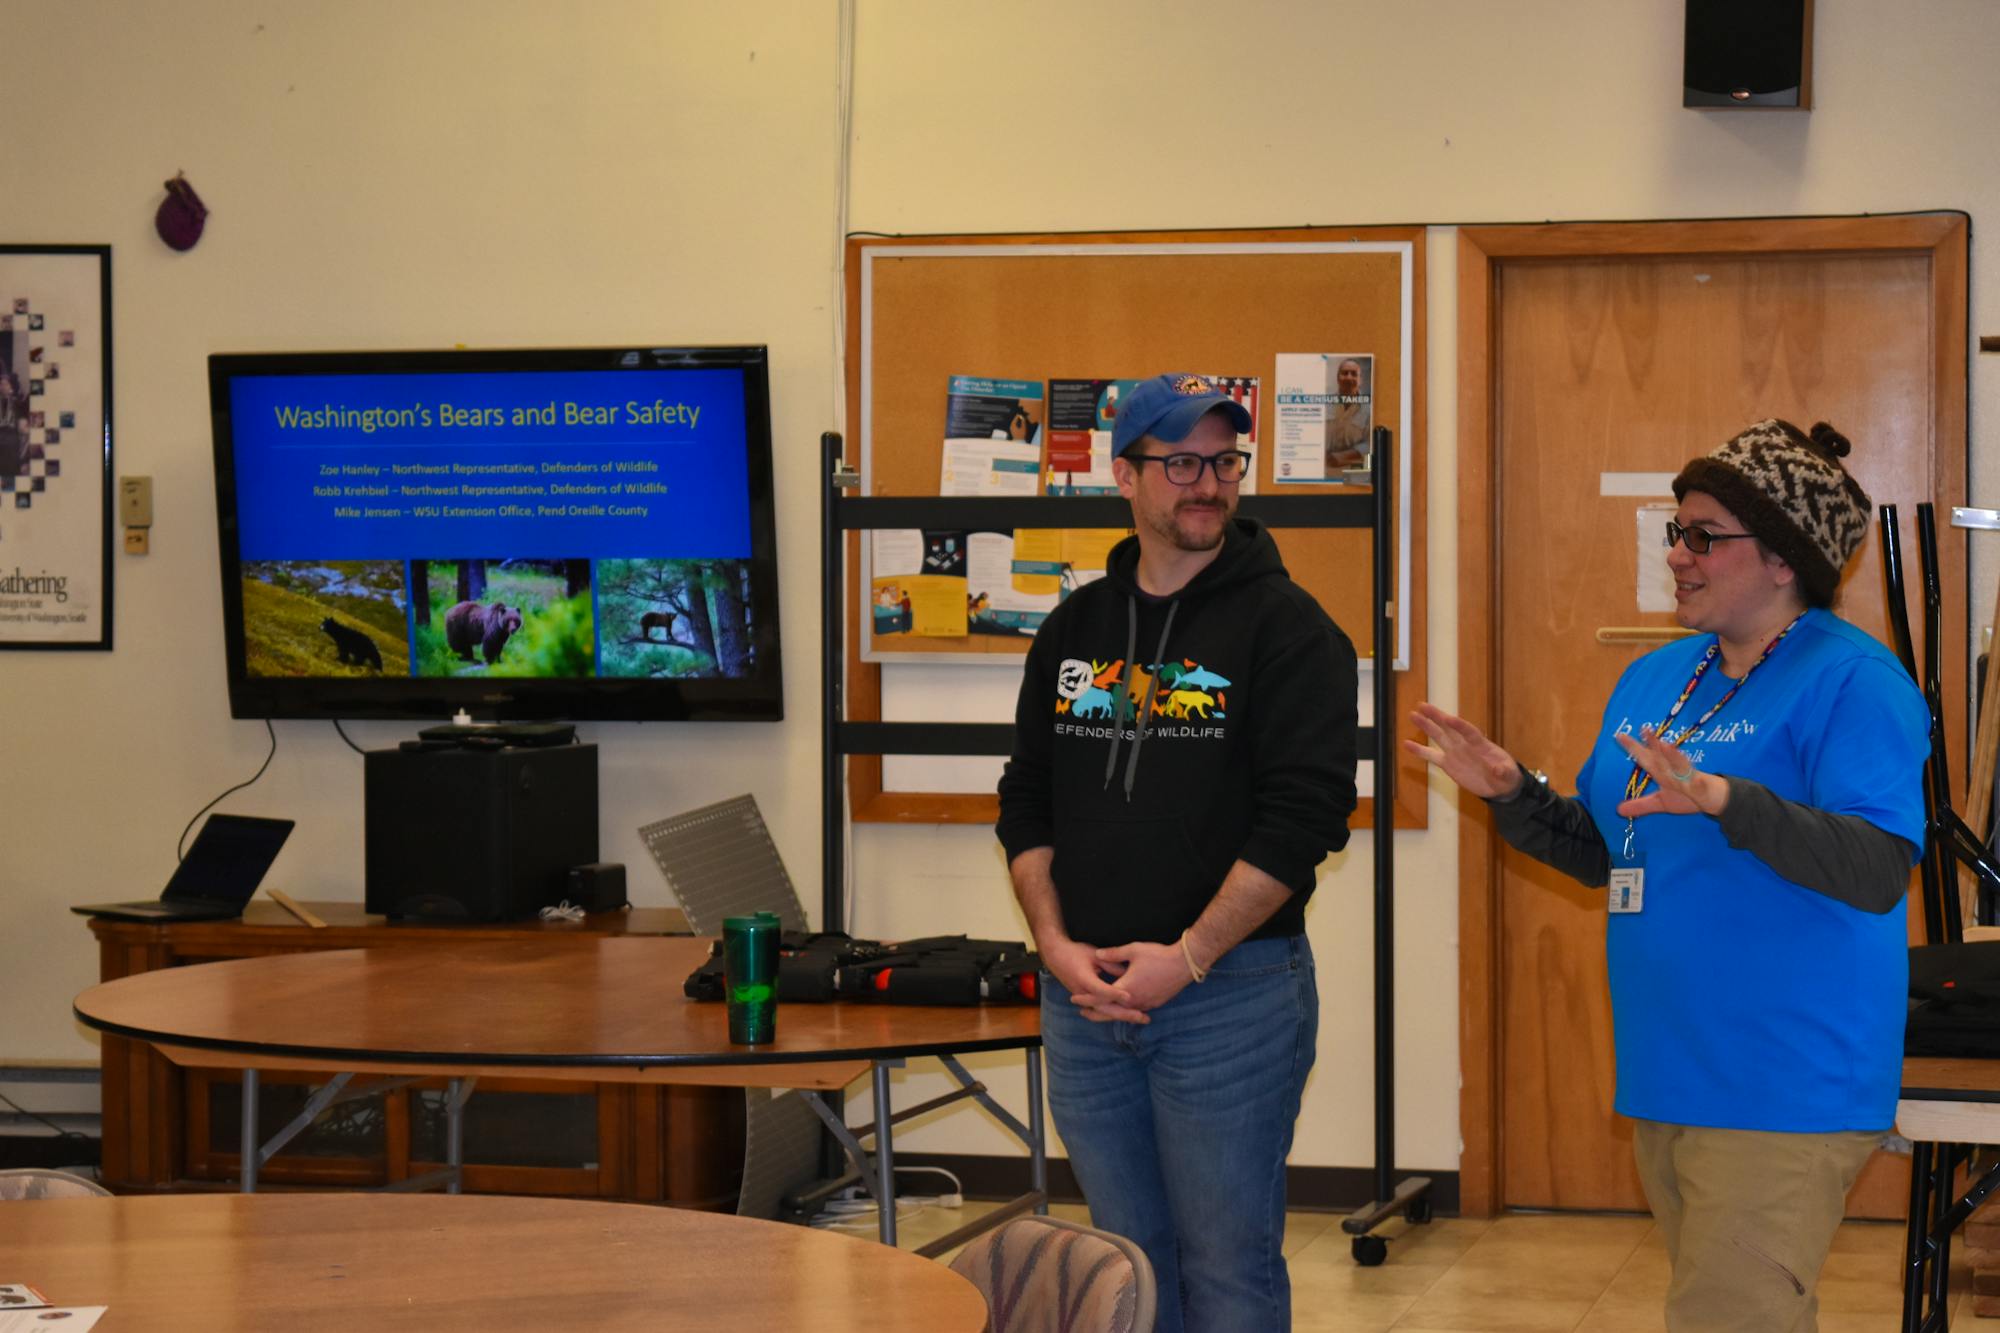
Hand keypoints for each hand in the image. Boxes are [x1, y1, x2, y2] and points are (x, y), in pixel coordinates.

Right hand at [1039, 935, 1147, 1024]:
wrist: (1056, 956)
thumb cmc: (1075, 952)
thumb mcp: (1094, 954)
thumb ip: (1110, 963)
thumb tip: (1128, 974)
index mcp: (1083, 979)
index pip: (1100, 990)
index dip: (1115, 994)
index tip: (1129, 997)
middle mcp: (1083, 993)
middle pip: (1104, 1008)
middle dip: (1124, 1013)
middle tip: (1142, 1017)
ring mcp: (1084, 999)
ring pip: (1104, 1011)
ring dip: (1122, 1015)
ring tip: (1140, 1018)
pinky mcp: (1086, 1000)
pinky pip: (1101, 1009)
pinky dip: (1115, 1012)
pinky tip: (1129, 1014)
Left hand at [1091, 940, 1193, 1013]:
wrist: (1184, 964)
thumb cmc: (1158, 955)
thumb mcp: (1133, 950)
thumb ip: (1113, 954)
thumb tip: (1097, 955)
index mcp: (1125, 989)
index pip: (1100, 998)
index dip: (1086, 998)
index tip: (1074, 998)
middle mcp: (1134, 1001)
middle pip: (1109, 1011)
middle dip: (1095, 1011)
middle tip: (1082, 1011)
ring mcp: (1145, 1004)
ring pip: (1122, 1013)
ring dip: (1109, 1013)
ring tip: (1098, 1011)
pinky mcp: (1154, 1004)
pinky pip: (1134, 1011)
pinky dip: (1123, 1011)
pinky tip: (1120, 1008)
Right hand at [1401, 702, 1524, 799]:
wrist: (1500, 785)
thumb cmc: (1507, 776)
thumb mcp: (1509, 775)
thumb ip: (1503, 771)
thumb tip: (1498, 769)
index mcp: (1481, 744)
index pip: (1468, 731)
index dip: (1459, 725)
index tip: (1448, 718)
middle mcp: (1465, 744)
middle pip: (1448, 727)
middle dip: (1436, 716)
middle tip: (1422, 705)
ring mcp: (1455, 752)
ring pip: (1438, 736)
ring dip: (1426, 726)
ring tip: (1413, 715)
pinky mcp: (1448, 763)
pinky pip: (1431, 756)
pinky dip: (1419, 750)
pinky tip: (1407, 744)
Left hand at [1613, 726, 1728, 818]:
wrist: (1713, 800)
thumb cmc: (1687, 797)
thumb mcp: (1661, 803)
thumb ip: (1640, 805)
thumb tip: (1618, 811)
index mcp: (1662, 773)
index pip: (1645, 759)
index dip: (1633, 748)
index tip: (1619, 735)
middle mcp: (1673, 771)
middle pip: (1662, 757)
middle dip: (1653, 743)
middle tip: (1644, 729)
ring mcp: (1688, 778)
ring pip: (1680, 766)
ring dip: (1673, 756)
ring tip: (1664, 745)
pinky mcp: (1702, 788)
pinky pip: (1698, 786)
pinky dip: (1696, 783)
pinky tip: (1694, 781)